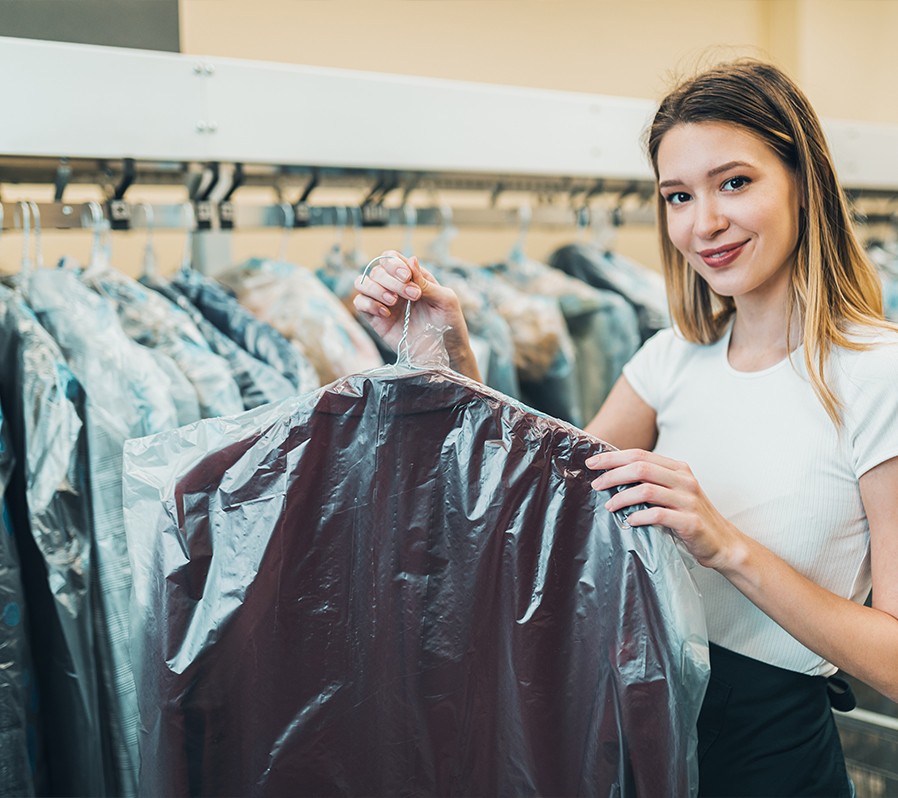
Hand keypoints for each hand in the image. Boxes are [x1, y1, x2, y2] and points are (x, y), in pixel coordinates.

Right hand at [353, 251, 480, 379]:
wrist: (445, 354)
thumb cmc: (450, 325)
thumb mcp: (445, 300)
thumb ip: (425, 281)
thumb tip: (411, 259)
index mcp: (412, 278)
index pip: (391, 258)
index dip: (394, 264)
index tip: (407, 278)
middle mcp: (395, 288)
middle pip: (377, 270)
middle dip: (391, 280)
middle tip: (413, 296)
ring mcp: (384, 303)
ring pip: (363, 283)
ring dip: (376, 289)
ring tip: (394, 302)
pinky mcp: (377, 321)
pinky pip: (360, 304)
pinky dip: (369, 304)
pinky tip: (386, 314)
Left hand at [585, 448, 742, 569]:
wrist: (723, 543)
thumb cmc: (690, 517)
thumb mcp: (673, 492)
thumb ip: (651, 481)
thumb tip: (612, 476)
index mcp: (678, 468)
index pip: (640, 455)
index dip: (613, 458)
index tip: (592, 463)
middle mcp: (684, 480)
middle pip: (640, 468)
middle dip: (613, 474)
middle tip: (596, 485)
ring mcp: (688, 500)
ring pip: (646, 489)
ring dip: (622, 497)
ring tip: (609, 506)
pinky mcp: (690, 521)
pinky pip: (658, 515)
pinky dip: (639, 516)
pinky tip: (630, 521)